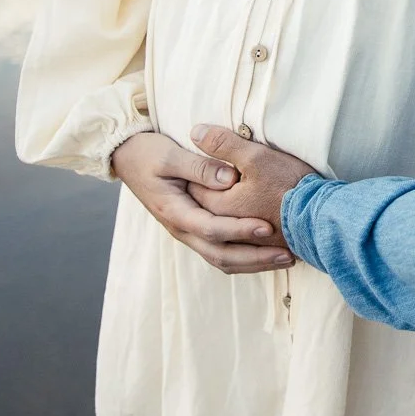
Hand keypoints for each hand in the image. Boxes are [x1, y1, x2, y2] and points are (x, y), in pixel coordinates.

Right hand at [111, 130, 293, 274]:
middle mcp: (181, 228)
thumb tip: (230, 178)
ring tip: (285, 258)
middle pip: (220, 255)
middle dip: (255, 258)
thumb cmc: (149, 152)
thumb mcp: (171, 155)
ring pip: (221, 259)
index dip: (240, 230)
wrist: (127, 158)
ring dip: (253, 262)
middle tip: (288, 254)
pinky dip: (244, 257)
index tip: (267, 227)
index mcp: (175, 211)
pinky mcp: (194, 229)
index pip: (211, 228)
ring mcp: (187, 232)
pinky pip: (219, 251)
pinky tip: (266, 254)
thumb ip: (200, 166)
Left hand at [189, 125, 319, 249]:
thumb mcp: (255, 157)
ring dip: (219, 217)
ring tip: (222, 202)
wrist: (322, 218)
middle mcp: (227, 229)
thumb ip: (223, 145)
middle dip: (202, 195)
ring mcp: (246, 242)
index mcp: (219, 206)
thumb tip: (195, 132)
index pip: (194, 188)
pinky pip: (243, 243)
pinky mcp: (264, 248)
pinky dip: (238, 234)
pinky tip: (246, 225)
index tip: (193, 161)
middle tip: (200, 179)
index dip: (193, 173)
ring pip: (223, 229)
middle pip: (205, 210)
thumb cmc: (288, 185)